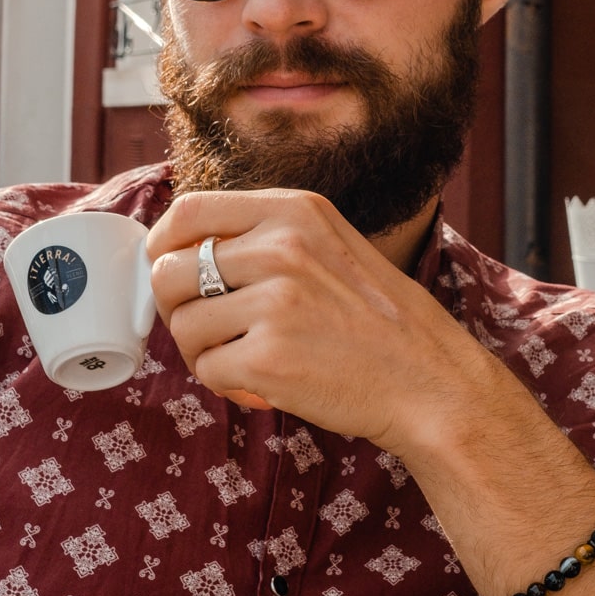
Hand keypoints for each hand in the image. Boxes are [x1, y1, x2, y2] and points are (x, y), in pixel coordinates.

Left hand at [146, 189, 490, 455]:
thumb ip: (264, 238)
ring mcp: (274, 302)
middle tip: (209, 331)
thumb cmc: (379, 322)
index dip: (162, 246)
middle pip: (169, 271)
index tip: (169, 272)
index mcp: (294, 210)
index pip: (188, 211)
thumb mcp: (329, 246)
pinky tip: (263, 384)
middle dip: (177, 309)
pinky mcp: (269, 358)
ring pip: (183, 326)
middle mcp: (281, 247)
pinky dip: (227, 385)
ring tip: (247, 360)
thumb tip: (178, 249)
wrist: (431, 381)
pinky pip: (207, 370)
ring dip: (204, 353)